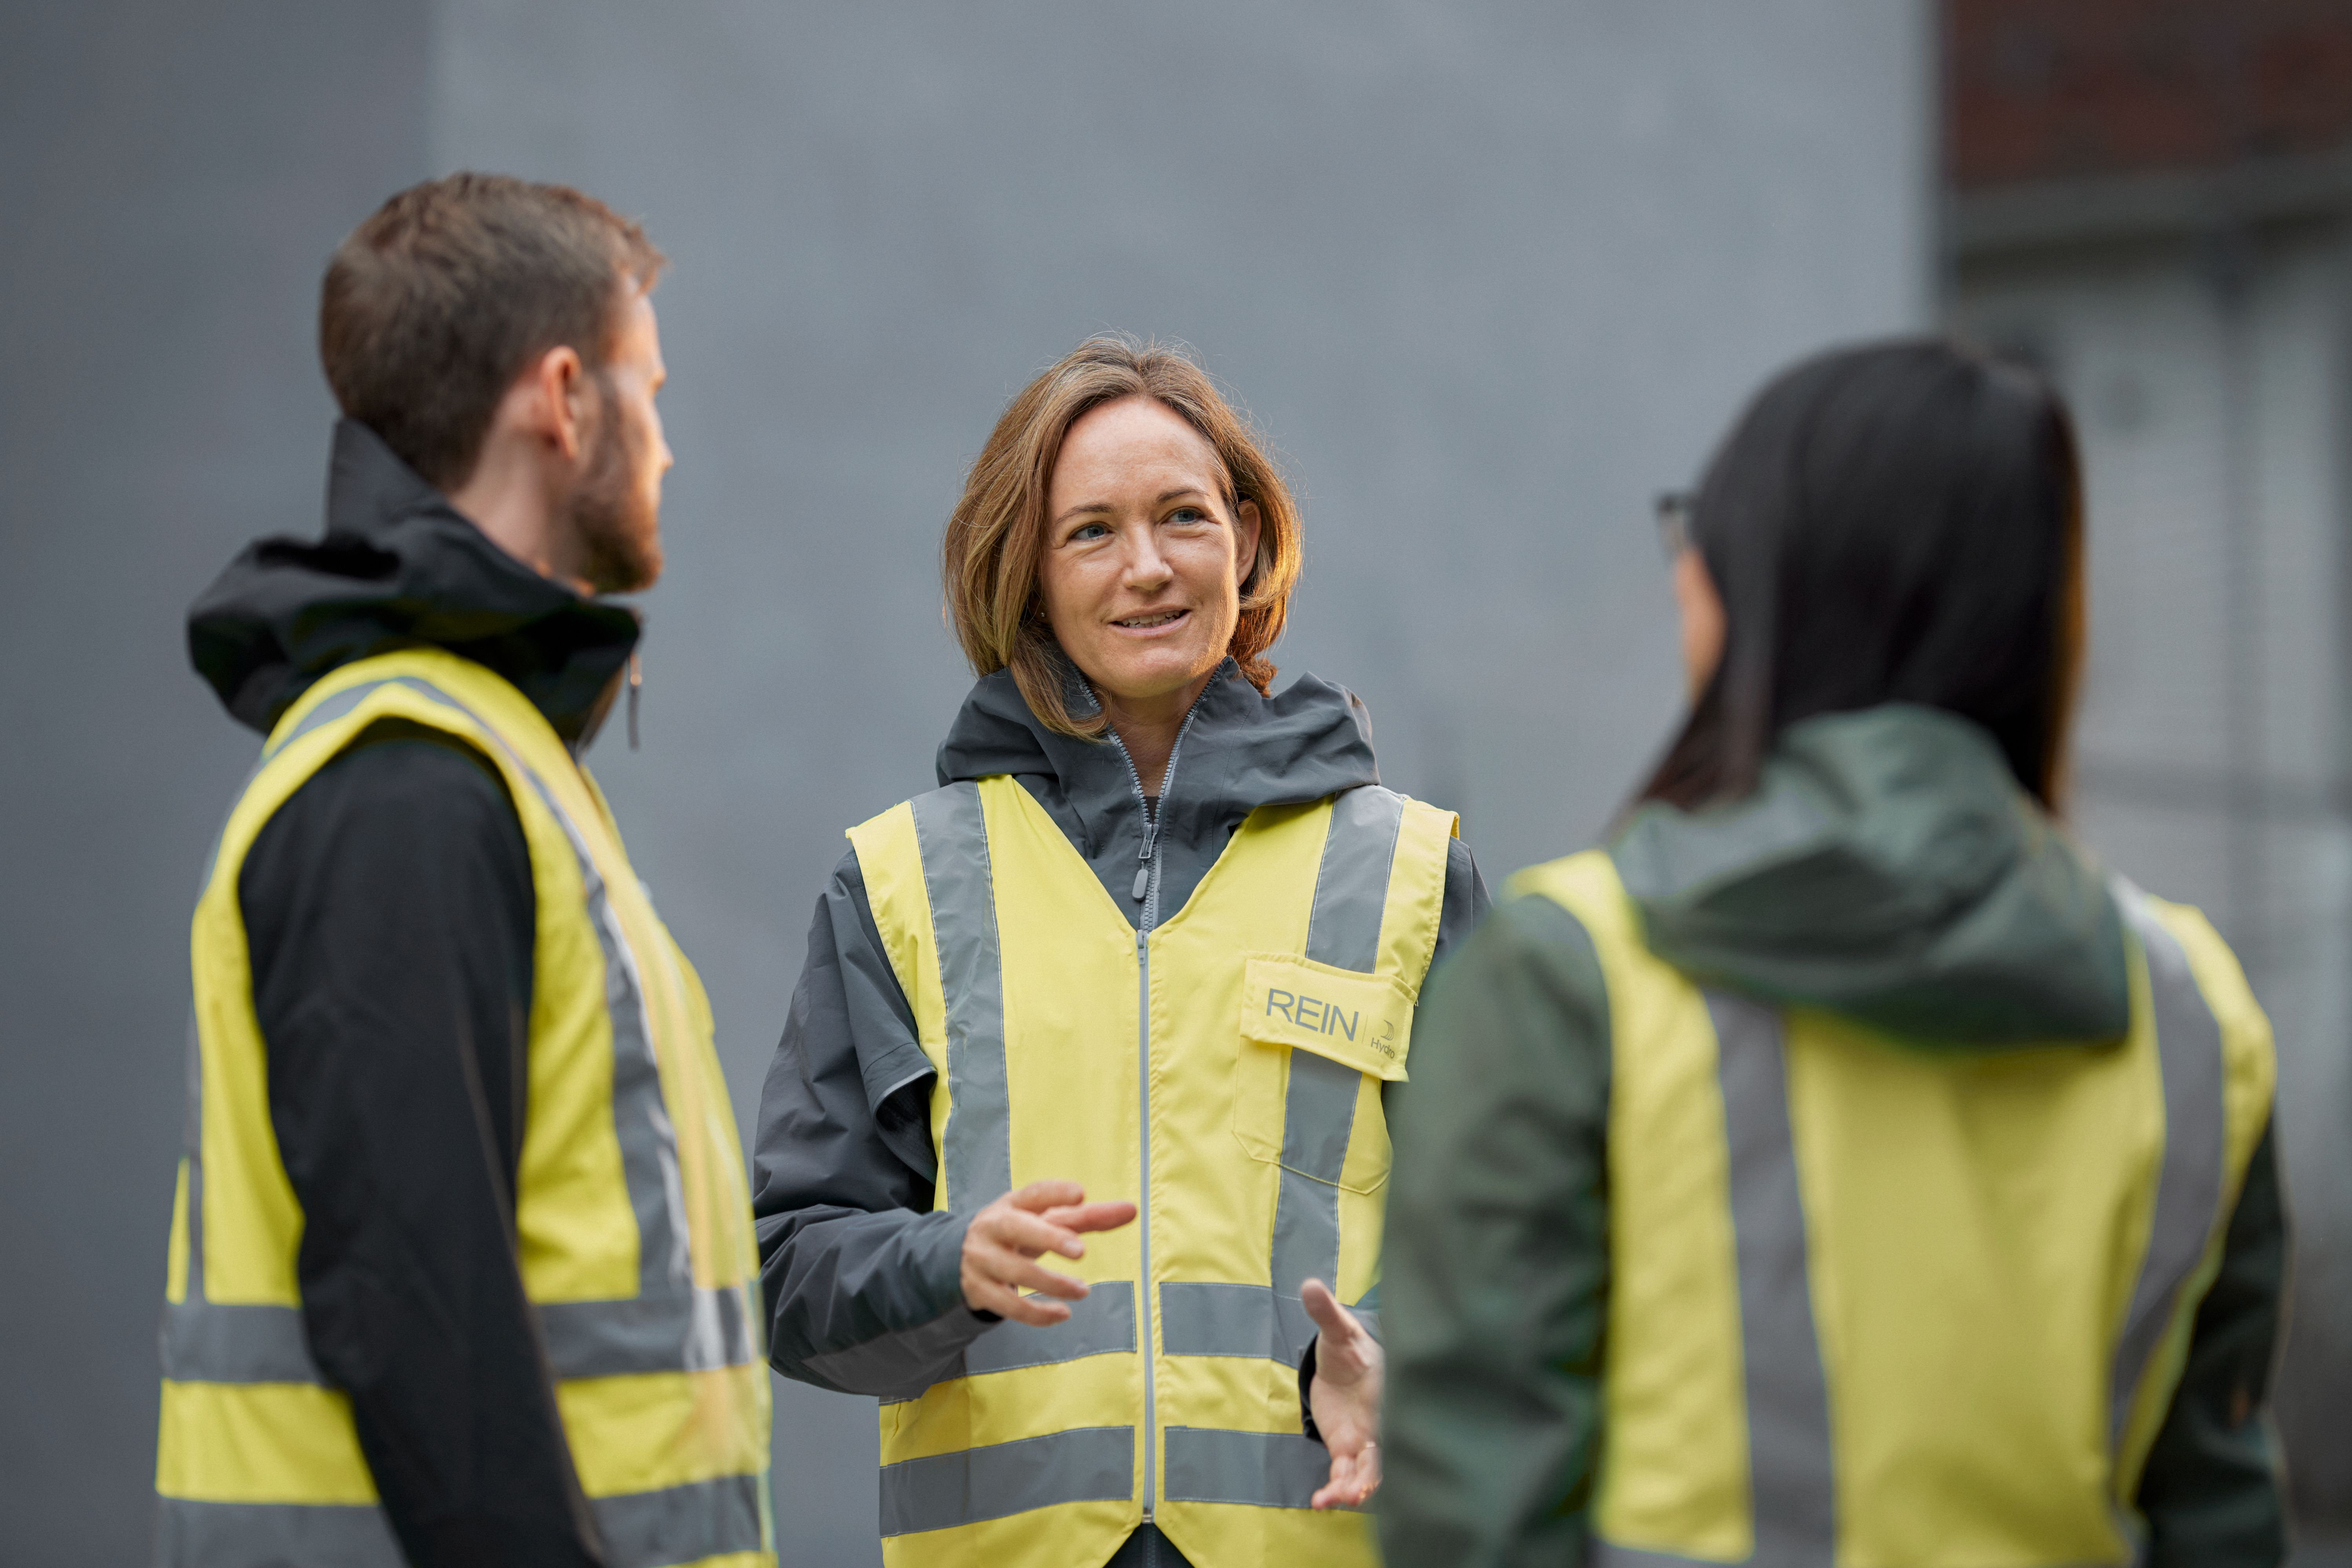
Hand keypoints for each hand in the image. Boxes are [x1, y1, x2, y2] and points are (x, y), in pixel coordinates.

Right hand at [960, 1180, 1136, 1326]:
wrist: (960, 1257)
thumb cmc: (1017, 1232)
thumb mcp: (1043, 1220)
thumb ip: (1087, 1216)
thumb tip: (1132, 1210)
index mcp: (1012, 1204)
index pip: (1033, 1193)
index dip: (1055, 1192)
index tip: (1081, 1194)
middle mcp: (993, 1227)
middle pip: (1018, 1228)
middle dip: (1049, 1238)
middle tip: (1081, 1250)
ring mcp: (983, 1259)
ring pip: (1018, 1272)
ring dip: (1053, 1284)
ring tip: (1083, 1290)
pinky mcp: (979, 1290)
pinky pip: (1009, 1306)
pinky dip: (1038, 1313)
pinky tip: (1063, 1313)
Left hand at [1302, 1278, 1382, 1509]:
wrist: (1340, 1363)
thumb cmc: (1348, 1346)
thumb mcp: (1337, 1329)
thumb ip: (1326, 1312)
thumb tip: (1310, 1286)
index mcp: (1389, 1395)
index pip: (1399, 1420)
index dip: (1393, 1441)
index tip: (1380, 1453)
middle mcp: (1383, 1423)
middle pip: (1386, 1457)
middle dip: (1374, 1477)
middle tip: (1356, 1490)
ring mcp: (1367, 1441)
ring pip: (1367, 1473)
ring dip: (1353, 1489)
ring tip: (1331, 1499)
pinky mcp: (1347, 1450)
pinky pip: (1345, 1474)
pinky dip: (1335, 1489)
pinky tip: (1320, 1501)